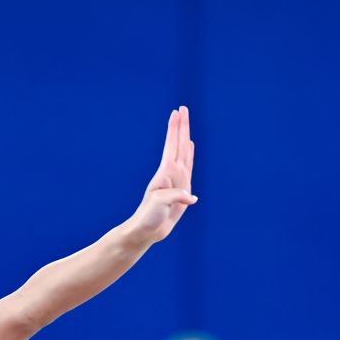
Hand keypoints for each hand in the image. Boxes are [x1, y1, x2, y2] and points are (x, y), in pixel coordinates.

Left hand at [128, 106, 196, 243]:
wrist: (147, 231)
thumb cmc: (149, 216)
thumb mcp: (160, 204)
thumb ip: (176, 196)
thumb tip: (192, 197)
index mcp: (166, 173)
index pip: (172, 145)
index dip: (175, 129)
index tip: (177, 112)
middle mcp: (172, 173)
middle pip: (178, 144)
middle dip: (181, 127)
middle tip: (183, 108)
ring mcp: (177, 180)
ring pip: (184, 153)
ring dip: (185, 137)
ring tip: (186, 124)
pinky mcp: (183, 190)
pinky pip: (189, 167)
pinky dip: (190, 155)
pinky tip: (190, 147)